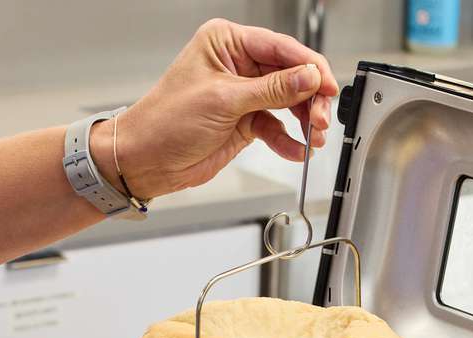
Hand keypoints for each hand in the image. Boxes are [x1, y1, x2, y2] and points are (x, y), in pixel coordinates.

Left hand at [92, 19, 339, 199]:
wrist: (145, 160)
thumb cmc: (165, 122)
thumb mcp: (224, 100)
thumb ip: (271, 90)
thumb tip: (308, 78)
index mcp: (226, 42)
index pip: (280, 48)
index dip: (309, 67)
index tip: (327, 85)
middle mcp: (237, 64)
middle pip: (290, 75)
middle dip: (309, 97)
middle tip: (321, 118)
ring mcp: (242, 94)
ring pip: (287, 102)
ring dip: (303, 120)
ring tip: (314, 136)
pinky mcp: (244, 121)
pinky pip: (275, 127)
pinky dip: (288, 139)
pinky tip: (296, 149)